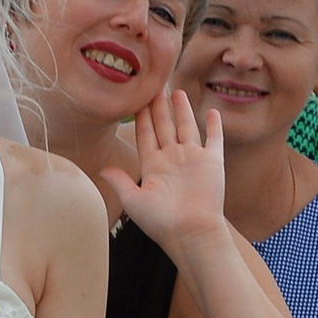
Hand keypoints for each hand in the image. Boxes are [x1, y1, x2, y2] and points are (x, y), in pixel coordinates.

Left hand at [101, 89, 227, 259]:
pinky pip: (214, 139)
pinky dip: (215, 126)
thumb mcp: (134, 201)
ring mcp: (193, 160)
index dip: (141, 116)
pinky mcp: (212, 163)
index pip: (145, 135)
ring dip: (181, 110)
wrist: (191, 233)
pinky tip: (213, 111)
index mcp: (153, 166)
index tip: (137, 97)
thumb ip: (120, 182)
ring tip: (176, 91)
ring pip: (186, 127)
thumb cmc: (161, 222)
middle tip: (156, 84)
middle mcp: (172, 160)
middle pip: (164, 126)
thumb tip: (102, 169)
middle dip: (159, 106)